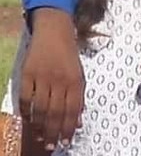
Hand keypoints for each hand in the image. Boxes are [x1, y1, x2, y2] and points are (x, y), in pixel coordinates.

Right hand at [19, 8, 83, 150]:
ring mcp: (42, 77)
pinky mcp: (27, 74)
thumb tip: (79, 121)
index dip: (69, 128)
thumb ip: (79, 97)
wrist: (54, 31)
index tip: (66, 141)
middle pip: (56, 112)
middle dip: (54, 132)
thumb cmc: (68, 56)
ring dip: (40, 126)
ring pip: (41, 108)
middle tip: (51, 146)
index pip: (73, 110)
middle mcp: (60, 80)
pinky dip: (27, 112)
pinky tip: (29, 121)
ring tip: (41, 138)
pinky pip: (26, 98)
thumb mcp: (80, 74)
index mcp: (76, 80)